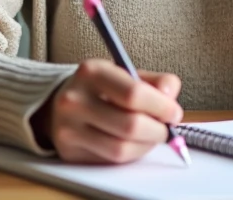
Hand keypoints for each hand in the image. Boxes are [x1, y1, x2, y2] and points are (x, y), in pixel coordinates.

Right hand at [31, 59, 183, 163]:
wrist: (58, 104)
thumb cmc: (99, 88)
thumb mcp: (124, 73)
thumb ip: (153, 81)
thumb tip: (170, 91)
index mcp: (91, 72)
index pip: (133, 94)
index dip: (161, 107)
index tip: (174, 112)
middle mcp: (75, 100)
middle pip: (130, 125)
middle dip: (158, 130)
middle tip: (166, 128)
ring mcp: (69, 128)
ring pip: (121, 148)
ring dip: (146, 145)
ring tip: (152, 135)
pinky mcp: (69, 151)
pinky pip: (110, 160)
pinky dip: (131, 154)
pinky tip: (134, 143)